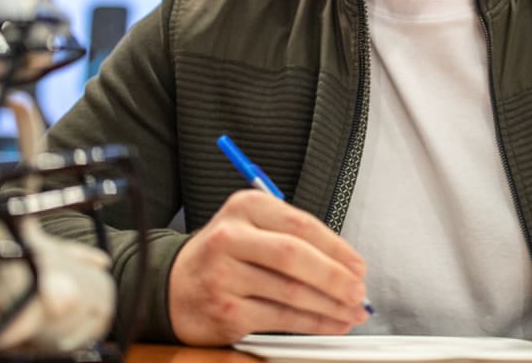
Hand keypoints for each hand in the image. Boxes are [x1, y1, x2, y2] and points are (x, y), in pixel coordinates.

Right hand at [167, 190, 368, 344]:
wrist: (172, 286)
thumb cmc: (223, 255)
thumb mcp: (250, 226)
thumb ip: (293, 236)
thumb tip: (345, 263)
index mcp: (244, 208)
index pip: (301, 225)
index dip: (337, 248)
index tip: (358, 266)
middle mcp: (230, 238)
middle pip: (295, 257)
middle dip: (335, 277)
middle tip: (359, 291)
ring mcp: (225, 276)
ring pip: (291, 293)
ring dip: (330, 306)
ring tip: (352, 310)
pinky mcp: (226, 311)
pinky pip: (280, 319)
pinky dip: (313, 324)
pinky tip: (330, 323)